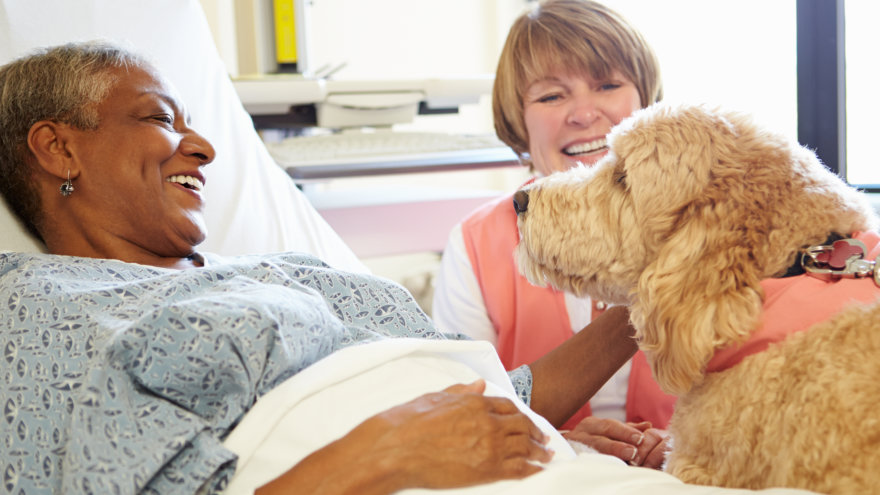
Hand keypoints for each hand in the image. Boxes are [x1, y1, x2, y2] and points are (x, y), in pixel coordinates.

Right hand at [371, 380, 553, 488]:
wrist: (395, 450)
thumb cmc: (407, 423)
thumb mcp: (435, 398)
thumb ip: (461, 392)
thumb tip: (479, 384)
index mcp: (475, 403)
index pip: (507, 406)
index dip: (520, 414)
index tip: (526, 420)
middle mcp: (487, 422)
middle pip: (522, 426)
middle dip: (536, 432)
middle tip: (545, 438)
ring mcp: (489, 447)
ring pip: (525, 447)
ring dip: (540, 450)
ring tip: (548, 454)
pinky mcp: (486, 470)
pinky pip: (518, 469)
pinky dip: (532, 469)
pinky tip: (538, 469)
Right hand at [562, 417, 668, 468]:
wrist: (561, 451)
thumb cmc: (590, 441)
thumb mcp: (607, 432)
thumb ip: (627, 429)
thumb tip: (648, 425)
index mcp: (592, 425)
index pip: (610, 426)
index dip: (626, 432)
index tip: (641, 438)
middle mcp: (581, 433)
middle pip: (600, 436)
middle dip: (617, 443)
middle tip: (633, 450)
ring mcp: (573, 446)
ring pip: (591, 449)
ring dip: (608, 453)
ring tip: (624, 457)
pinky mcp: (568, 458)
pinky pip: (580, 460)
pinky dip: (593, 464)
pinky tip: (604, 468)